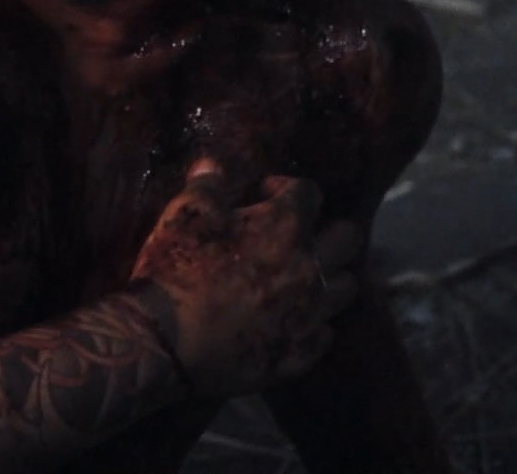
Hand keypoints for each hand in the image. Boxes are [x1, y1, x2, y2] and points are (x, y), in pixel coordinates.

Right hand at [129, 159, 361, 397]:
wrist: (167, 345)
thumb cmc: (177, 270)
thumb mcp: (183, 214)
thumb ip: (206, 185)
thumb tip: (214, 164)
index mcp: (284, 226)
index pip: (309, 192)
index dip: (286, 187)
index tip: (264, 193)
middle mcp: (309, 266)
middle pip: (349, 238)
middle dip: (327, 229)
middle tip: (296, 235)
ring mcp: (311, 312)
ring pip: (346, 287)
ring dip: (328, 277)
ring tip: (300, 278)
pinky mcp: (302, 352)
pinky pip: (325, 332)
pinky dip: (313, 322)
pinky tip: (291, 320)